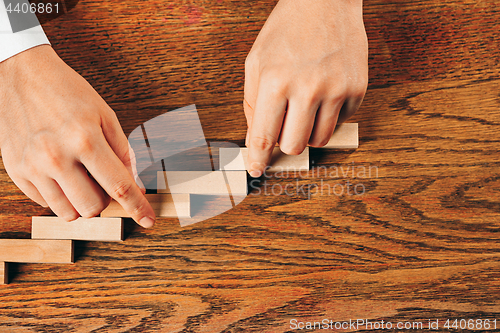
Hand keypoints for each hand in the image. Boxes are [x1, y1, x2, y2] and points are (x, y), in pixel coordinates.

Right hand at [0, 45, 154, 227]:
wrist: (21, 75)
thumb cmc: (67, 92)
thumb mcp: (104, 115)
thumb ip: (123, 153)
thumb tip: (137, 186)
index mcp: (85, 139)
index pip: (119, 186)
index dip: (138, 208)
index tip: (148, 220)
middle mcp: (56, 157)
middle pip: (93, 207)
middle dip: (105, 199)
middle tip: (101, 179)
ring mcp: (32, 167)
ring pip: (69, 213)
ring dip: (82, 202)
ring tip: (80, 177)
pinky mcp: (16, 172)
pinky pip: (46, 203)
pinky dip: (59, 195)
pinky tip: (60, 173)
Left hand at [244, 0, 367, 176]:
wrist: (325, 2)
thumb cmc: (287, 30)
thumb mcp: (256, 62)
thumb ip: (252, 104)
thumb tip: (256, 139)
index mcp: (275, 81)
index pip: (264, 136)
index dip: (258, 158)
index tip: (256, 169)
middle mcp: (307, 88)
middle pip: (293, 146)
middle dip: (285, 141)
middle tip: (284, 126)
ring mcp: (336, 90)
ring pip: (319, 140)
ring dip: (307, 131)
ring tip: (304, 107)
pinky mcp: (357, 89)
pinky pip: (340, 123)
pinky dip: (328, 116)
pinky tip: (323, 93)